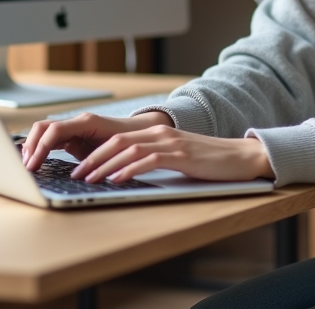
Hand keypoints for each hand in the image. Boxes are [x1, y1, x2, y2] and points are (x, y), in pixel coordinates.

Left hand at [22, 112, 275, 183]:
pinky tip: (117, 179)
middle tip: (73, 173)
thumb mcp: (176, 158)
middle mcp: (160, 133)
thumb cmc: (208, 162)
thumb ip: (152, 160)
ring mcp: (170, 142)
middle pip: (116, 141)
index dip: (93, 151)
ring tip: (87, 178)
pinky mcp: (181, 154)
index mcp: (156, 133)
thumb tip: (123, 174)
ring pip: (127, 149)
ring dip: (104, 165)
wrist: (241, 157)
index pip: (117, 138)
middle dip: (90, 158)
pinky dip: (129, 169)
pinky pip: (148, 160)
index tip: (76, 166)